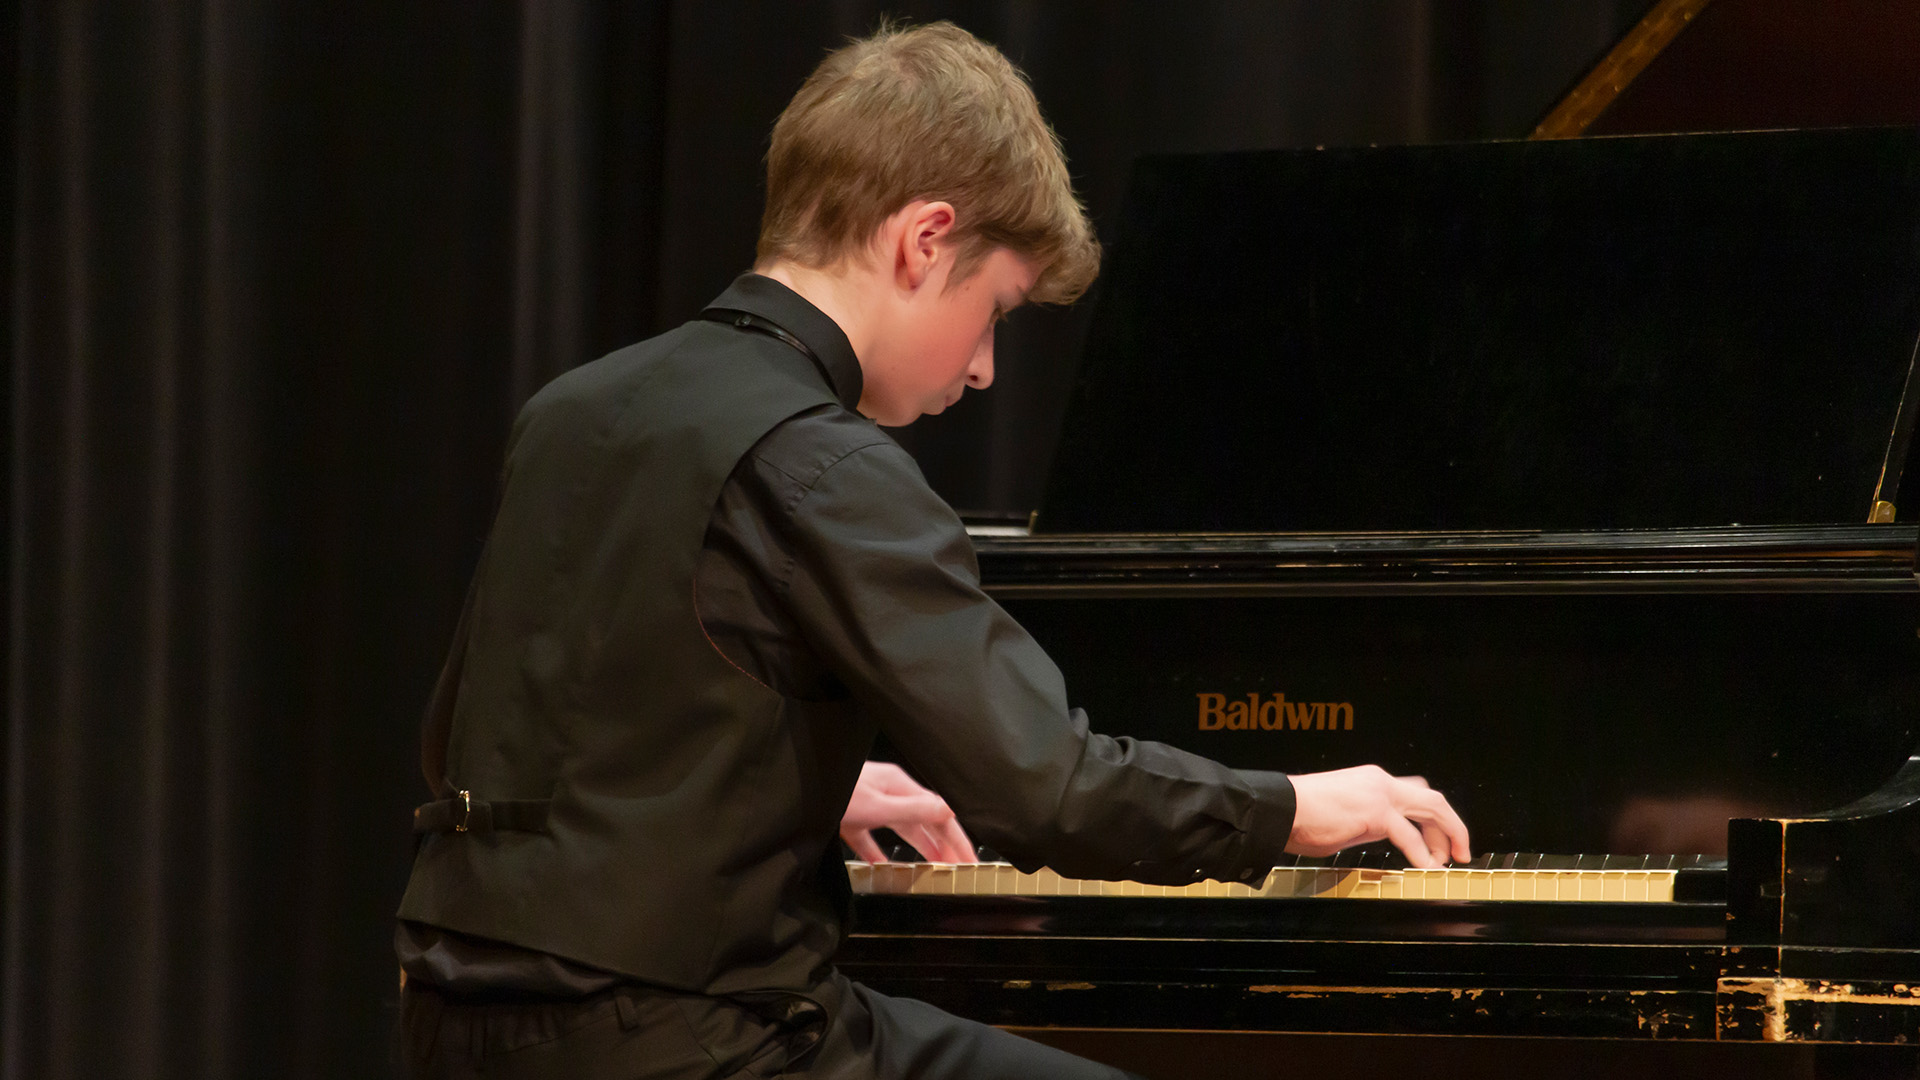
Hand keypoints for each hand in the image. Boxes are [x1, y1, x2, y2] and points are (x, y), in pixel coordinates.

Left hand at [840, 761, 976, 863]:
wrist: (794, 792)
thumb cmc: (834, 791)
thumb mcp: (878, 806)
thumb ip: (913, 812)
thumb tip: (948, 813)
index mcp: (898, 786)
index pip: (938, 812)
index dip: (956, 836)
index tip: (970, 858)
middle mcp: (887, 792)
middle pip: (922, 822)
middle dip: (942, 845)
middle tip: (960, 868)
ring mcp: (868, 804)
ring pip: (900, 830)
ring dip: (918, 849)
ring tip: (933, 868)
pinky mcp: (849, 817)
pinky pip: (870, 838)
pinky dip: (879, 853)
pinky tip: (883, 867)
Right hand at [1286, 764, 1470, 868]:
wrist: (1281, 809)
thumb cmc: (1300, 815)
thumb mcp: (1342, 815)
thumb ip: (1366, 822)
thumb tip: (1378, 836)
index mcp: (1371, 781)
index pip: (1415, 792)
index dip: (1432, 817)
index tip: (1437, 840)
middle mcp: (1380, 782)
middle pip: (1432, 799)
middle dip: (1451, 826)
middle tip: (1458, 851)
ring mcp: (1380, 794)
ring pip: (1432, 808)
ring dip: (1447, 836)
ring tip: (1448, 860)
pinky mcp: (1375, 812)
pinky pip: (1409, 834)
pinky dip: (1422, 852)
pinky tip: (1425, 867)